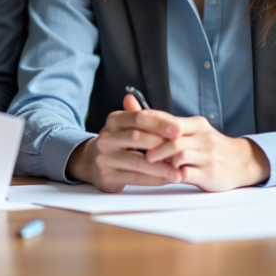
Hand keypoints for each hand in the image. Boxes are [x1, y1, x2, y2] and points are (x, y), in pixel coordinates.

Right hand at [66, 94, 183, 191]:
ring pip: (138, 162)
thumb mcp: (126, 125)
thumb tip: (132, 96)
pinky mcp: (108, 176)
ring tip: (178, 171)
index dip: (159, 123)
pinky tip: (166, 179)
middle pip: (137, 138)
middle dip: (162, 144)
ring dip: (161, 167)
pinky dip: (154, 179)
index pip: (138, 117)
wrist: (93, 162)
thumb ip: (140, 115)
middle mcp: (106, 137)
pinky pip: (135, 178)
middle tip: (182, 151)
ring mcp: (105, 158)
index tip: (179, 129)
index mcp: (114, 120)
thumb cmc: (119, 142)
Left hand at [143, 117, 270, 191]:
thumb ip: (165, 123)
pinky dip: (173, 175)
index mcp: (197, 124)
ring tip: (154, 164)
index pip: (169, 121)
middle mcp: (204, 138)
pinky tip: (166, 175)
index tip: (133, 132)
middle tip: (142, 154)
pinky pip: (187, 173)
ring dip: (163, 161)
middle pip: (173, 139)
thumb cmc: (209, 146)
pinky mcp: (210, 173)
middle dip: (154, 147)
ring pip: (179, 156)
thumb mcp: (193, 130)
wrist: (242, 161)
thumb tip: (131, 103)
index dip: (149, 127)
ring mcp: (208, 156)